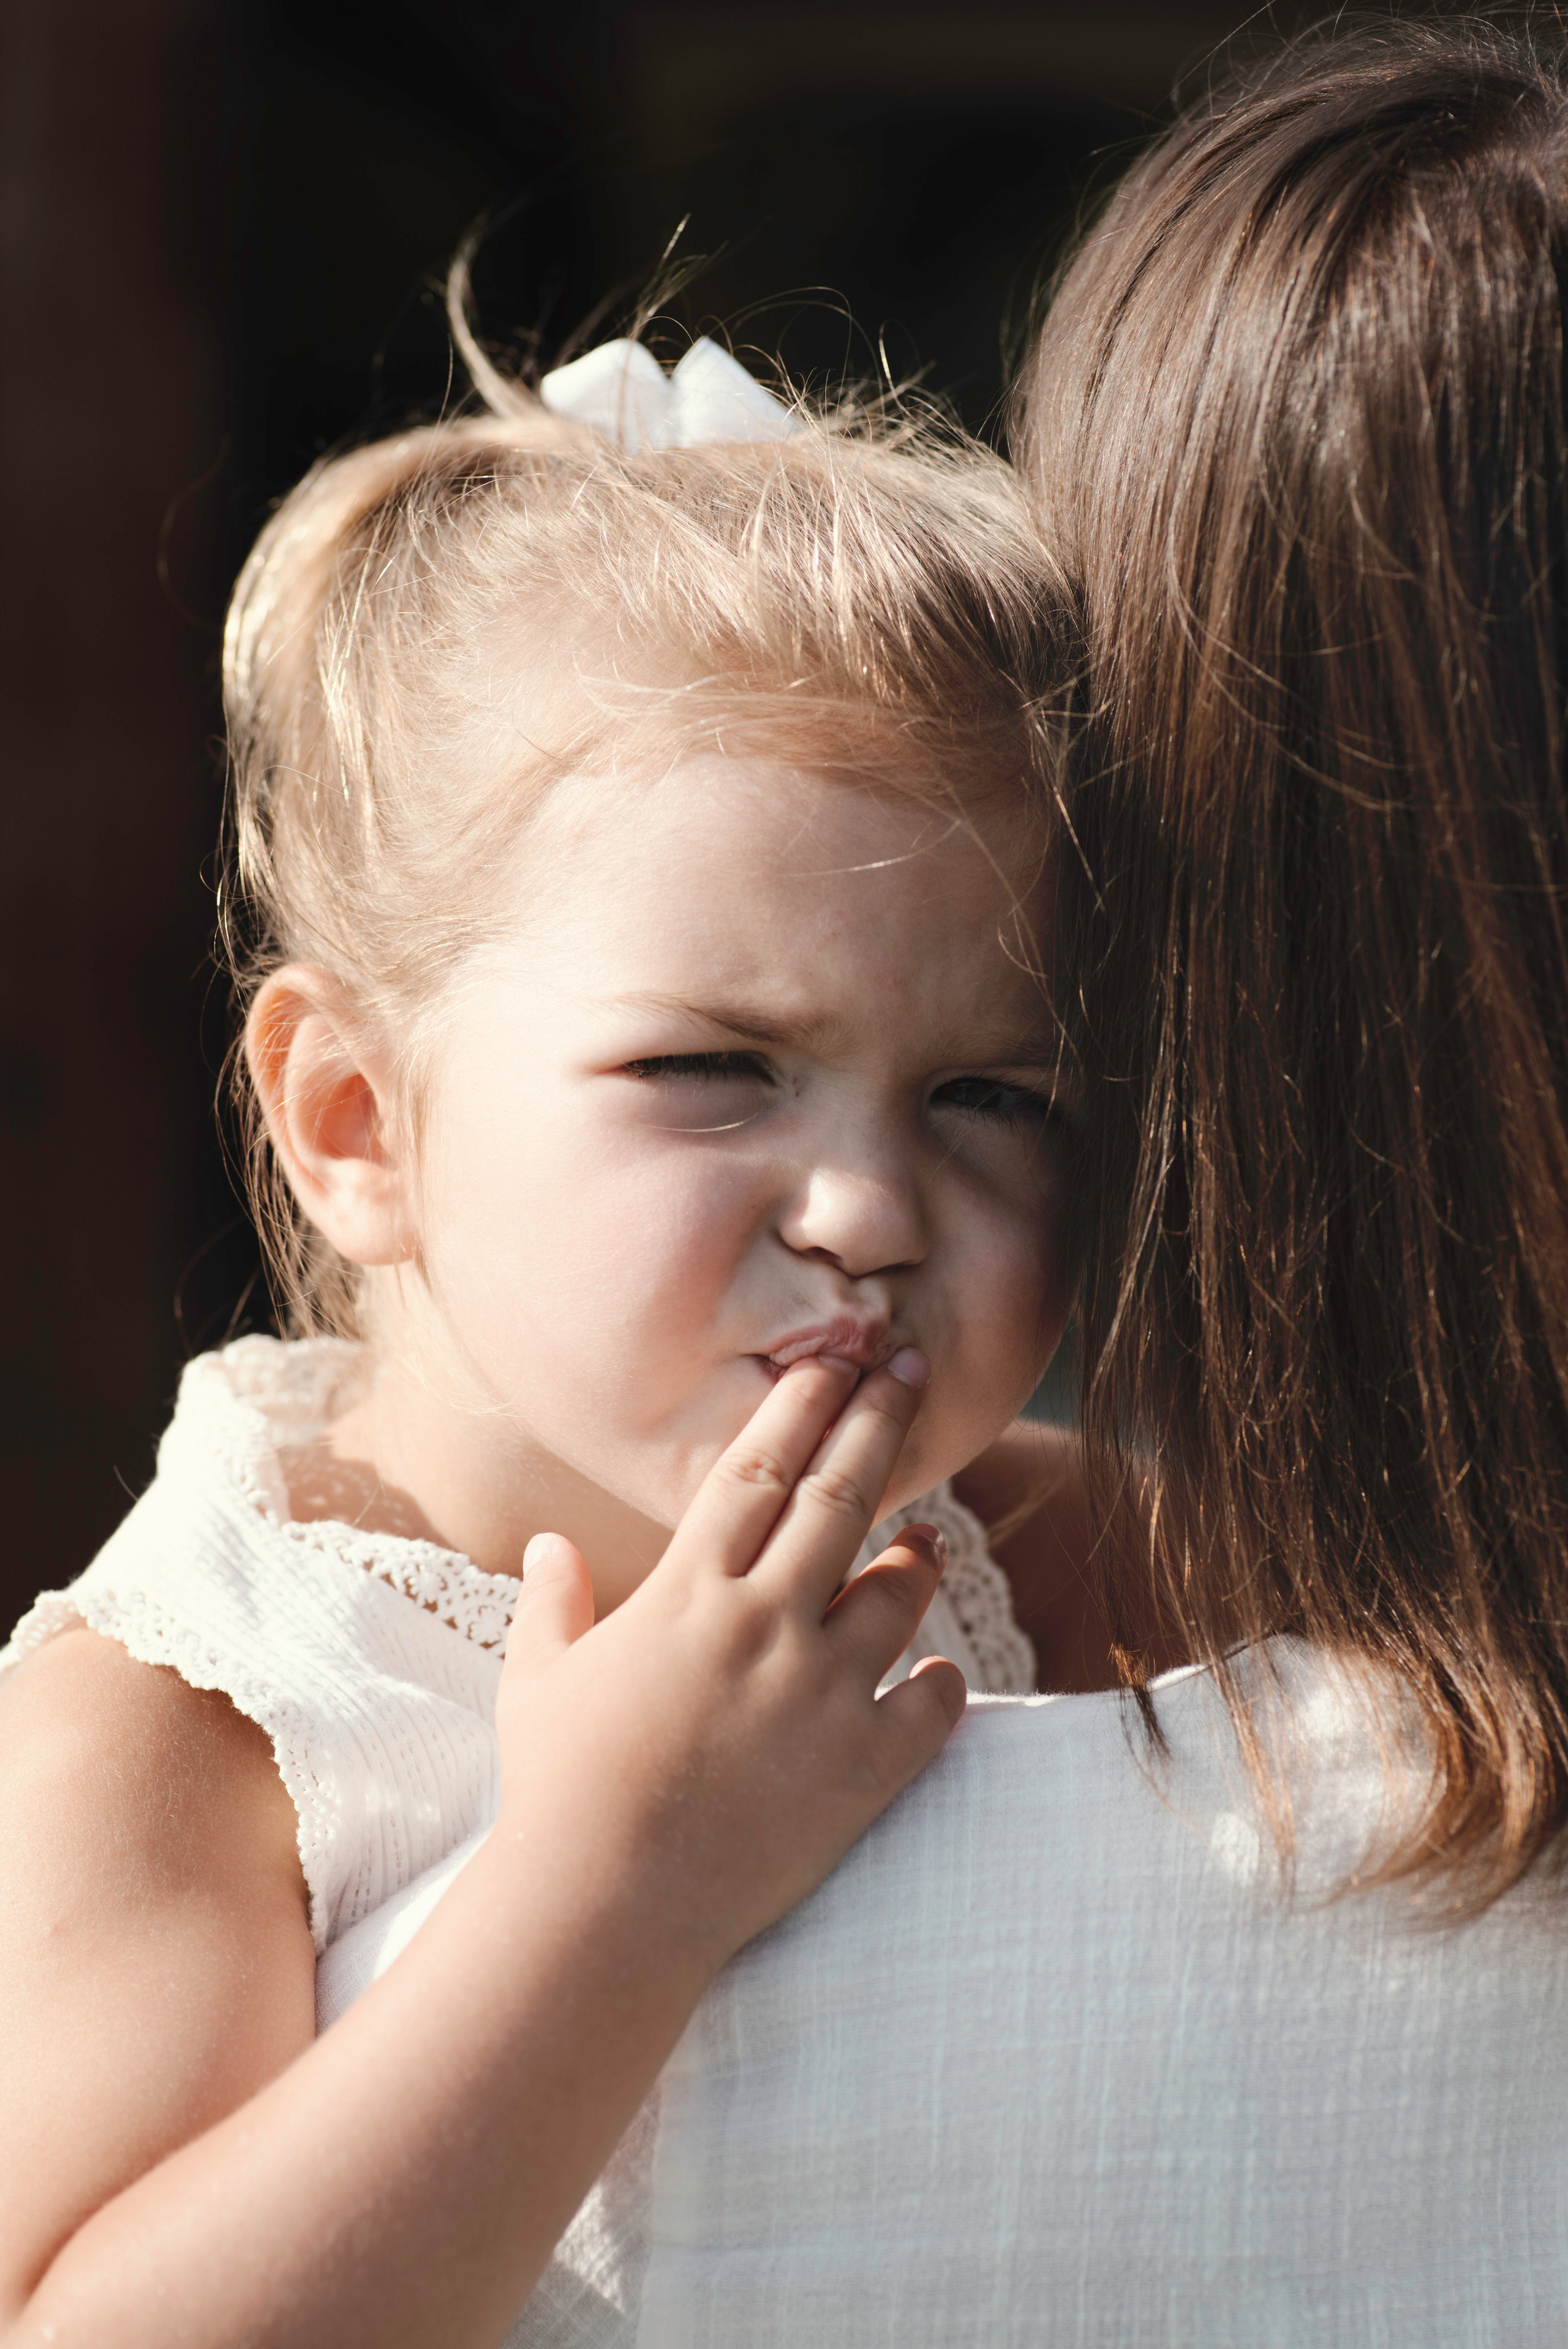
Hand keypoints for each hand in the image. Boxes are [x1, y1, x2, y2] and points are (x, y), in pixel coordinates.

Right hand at [492, 1350, 965, 1966]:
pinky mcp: (860, 1770)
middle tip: (914, 1373)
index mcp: (686, 1592)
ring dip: (918, 1554)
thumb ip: (551, 1603)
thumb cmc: (556, 1792)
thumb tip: (549, 1544)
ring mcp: (819, 1695)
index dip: (803, 1403)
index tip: (837, 1358)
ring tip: (931, 1539)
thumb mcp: (539, 1682)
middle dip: (881, 1422)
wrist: (599, 1911)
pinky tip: (936, 1668)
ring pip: (897, 1593)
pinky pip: (931, 1705)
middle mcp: (762, 1625)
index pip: (759, 1466)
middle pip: (842, 1495)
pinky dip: (939, 1680)